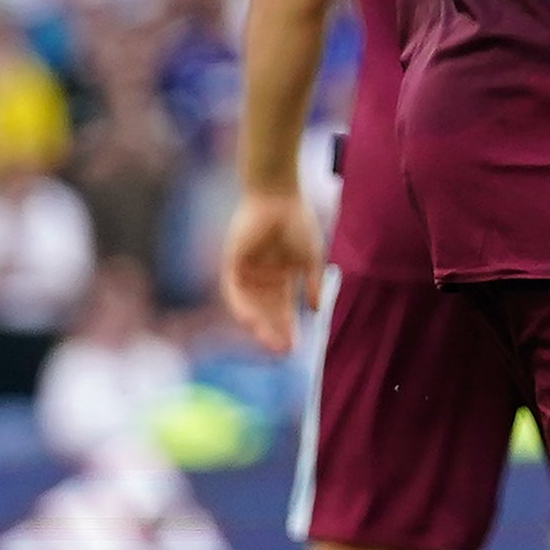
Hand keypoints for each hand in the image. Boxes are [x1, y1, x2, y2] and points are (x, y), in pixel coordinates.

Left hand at [219, 185, 324, 355]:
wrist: (278, 198)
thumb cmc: (297, 223)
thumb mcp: (311, 259)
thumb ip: (313, 284)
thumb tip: (316, 310)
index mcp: (282, 277)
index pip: (283, 309)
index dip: (289, 328)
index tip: (296, 347)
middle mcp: (263, 278)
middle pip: (266, 312)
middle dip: (274, 331)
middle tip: (282, 352)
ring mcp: (247, 272)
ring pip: (251, 306)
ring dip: (259, 324)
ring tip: (268, 341)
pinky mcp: (233, 263)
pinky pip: (234, 291)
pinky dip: (242, 306)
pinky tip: (251, 321)